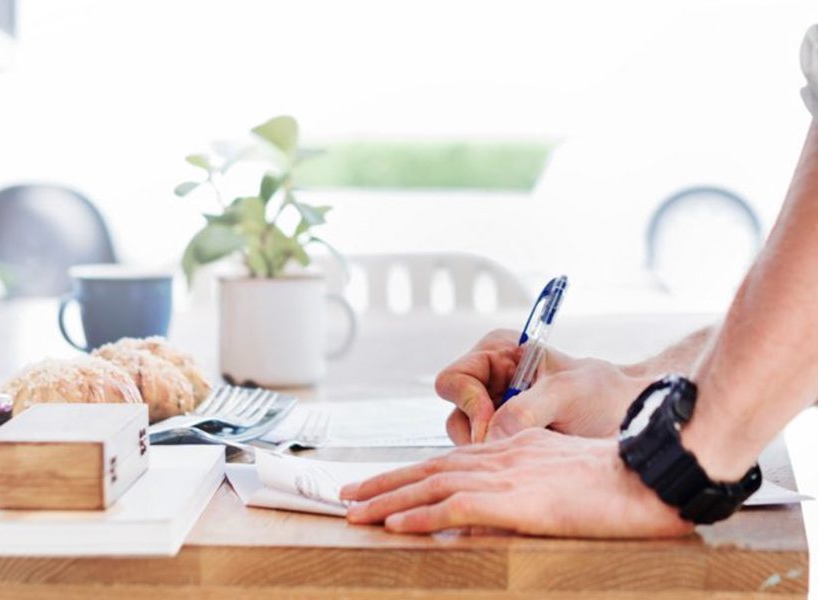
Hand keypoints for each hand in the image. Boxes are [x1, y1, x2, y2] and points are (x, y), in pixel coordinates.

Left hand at [341, 428, 690, 537]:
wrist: (647, 475)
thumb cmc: (615, 476)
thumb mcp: (562, 470)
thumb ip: (526, 480)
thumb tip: (498, 502)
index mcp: (510, 448)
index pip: (447, 460)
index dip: (409, 472)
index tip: (380, 484)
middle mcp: (499, 456)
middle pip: (429, 469)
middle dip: (384, 483)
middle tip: (348, 496)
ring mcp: (505, 476)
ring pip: (431, 485)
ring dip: (388, 500)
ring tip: (354, 512)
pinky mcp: (514, 500)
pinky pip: (455, 507)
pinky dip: (421, 515)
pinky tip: (395, 525)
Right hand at [434, 329, 646, 443]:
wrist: (633, 421)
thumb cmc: (605, 395)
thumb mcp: (567, 393)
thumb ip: (526, 410)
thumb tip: (491, 435)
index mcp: (498, 353)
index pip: (454, 378)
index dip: (469, 403)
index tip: (494, 425)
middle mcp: (489, 382)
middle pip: (456, 413)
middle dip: (480, 433)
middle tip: (512, 447)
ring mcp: (495, 413)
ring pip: (467, 440)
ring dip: (492, 451)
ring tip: (532, 451)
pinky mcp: (504, 441)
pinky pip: (485, 457)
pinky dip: (501, 463)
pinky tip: (530, 462)